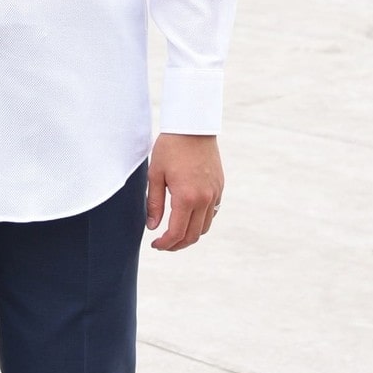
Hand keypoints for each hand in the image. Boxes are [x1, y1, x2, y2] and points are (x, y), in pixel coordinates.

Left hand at [146, 134, 223, 251]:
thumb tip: (152, 227)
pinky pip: (213, 213)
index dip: (165, 244)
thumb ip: (154, 204)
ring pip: (205, 227)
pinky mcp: (220, 187)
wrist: (193, 127)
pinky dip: (200, 221)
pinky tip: (188, 217)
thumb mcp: (155, 175)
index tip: (155, 245)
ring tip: (175, 233)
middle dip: (177, 245)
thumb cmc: (170, 148)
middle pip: (193, 236)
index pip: (177, 233)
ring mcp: (215, 193)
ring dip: (190, 235)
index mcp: (186, 197)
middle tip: (163, 245)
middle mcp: (204, 199)